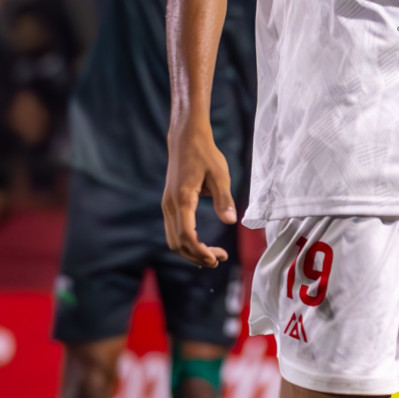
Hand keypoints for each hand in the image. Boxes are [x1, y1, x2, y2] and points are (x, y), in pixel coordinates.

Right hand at [162, 121, 237, 266]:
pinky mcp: (169, 203)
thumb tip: (230, 221)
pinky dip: (186, 242)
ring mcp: (167, 205)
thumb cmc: (205, 154)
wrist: (186, 138)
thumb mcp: (220, 174)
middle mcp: (170, 205)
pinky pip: (173, 230)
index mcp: (183, 199)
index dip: (200, 251)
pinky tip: (202, 243)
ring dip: (191, 251)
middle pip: (177, 244)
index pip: (186, 236)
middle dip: (197, 256)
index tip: (216, 258)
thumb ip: (224, 198)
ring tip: (213, 254)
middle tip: (219, 258)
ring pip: (173, 240)